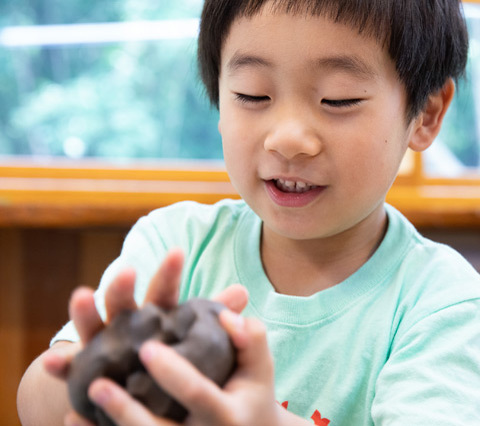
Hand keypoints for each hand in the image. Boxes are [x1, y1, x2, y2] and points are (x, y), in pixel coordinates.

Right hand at [40, 248, 252, 423]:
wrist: (142, 394)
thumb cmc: (173, 357)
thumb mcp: (195, 338)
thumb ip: (214, 318)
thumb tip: (242, 292)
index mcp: (156, 315)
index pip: (163, 291)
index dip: (169, 272)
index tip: (178, 252)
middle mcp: (126, 325)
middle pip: (123, 302)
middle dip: (123, 285)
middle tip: (127, 268)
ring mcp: (102, 347)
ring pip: (92, 327)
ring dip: (86, 312)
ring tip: (81, 294)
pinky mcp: (85, 374)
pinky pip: (70, 370)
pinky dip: (59, 365)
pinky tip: (54, 361)